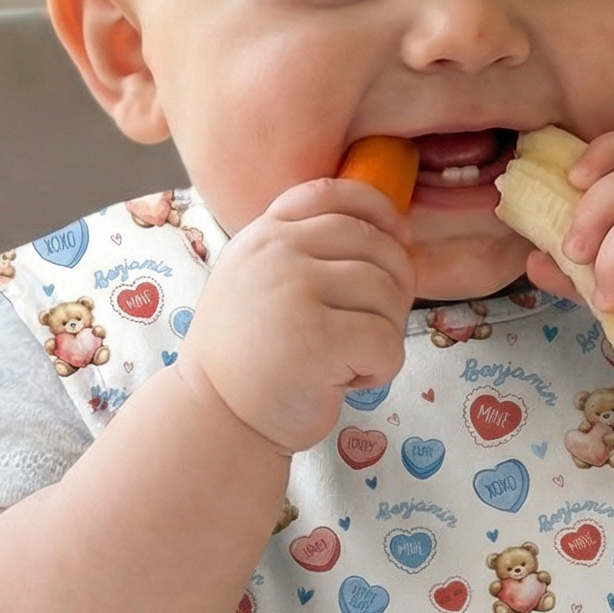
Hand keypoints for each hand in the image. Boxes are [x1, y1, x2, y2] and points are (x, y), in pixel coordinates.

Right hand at [182, 180, 414, 451]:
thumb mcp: (261, 281)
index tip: (398, 241)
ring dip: (385, 335)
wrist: (215, 418)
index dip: (379, 211)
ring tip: (349, 359)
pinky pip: (386, 342)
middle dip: (395, 290)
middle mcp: (277, 252)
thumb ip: (305, 250)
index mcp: (266, 233)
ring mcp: (295, 292)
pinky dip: (380, 369)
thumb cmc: (252, 357)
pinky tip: (346, 381)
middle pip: (378, 248)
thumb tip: (392, 234)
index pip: (335, 194)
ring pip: (389, 295)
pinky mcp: (316, 339)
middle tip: (371, 329)